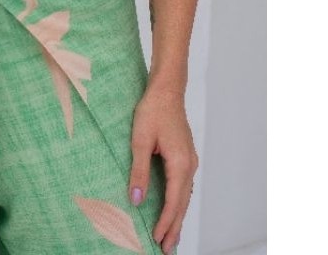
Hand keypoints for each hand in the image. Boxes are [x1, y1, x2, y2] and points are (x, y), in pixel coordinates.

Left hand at [128, 85, 198, 253]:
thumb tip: (137, 199)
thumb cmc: (153, 110)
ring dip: (177, 216)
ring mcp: (190, 160)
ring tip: (170, 235)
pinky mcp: (185, 155)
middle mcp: (190, 165)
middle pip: (183, 203)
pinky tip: (173, 207)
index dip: (165, 222)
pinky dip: (178, 201)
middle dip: (175, 227)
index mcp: (181, 164)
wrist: (167, 90)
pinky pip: (183, 185)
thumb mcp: (140, 140)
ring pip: (185, 195)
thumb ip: (138, 171)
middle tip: (167, 249)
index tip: (157, 239)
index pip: (174, 202)